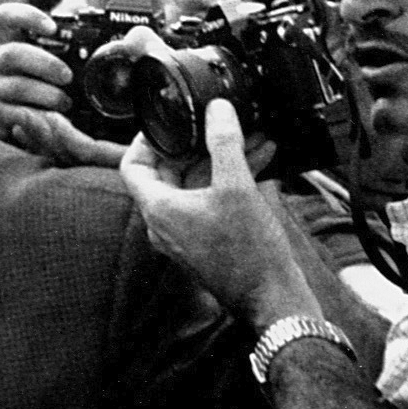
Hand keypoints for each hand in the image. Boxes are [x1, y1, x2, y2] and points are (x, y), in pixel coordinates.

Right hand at [0, 4, 125, 168]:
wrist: (8, 125)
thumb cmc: (33, 89)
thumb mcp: (42, 64)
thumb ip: (68, 50)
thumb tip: (131, 39)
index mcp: (6, 41)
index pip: (7, 16)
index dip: (28, 16)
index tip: (53, 27)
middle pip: (13, 53)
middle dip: (45, 63)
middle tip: (68, 76)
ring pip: (18, 85)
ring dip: (47, 94)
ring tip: (65, 103)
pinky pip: (17, 113)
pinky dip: (39, 116)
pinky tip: (52, 119)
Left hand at [117, 93, 320, 327]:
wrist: (274, 300)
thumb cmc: (250, 253)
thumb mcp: (237, 188)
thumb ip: (224, 143)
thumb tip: (217, 109)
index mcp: (159, 209)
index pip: (133, 165)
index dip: (146, 139)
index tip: (167, 121)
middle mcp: (164, 224)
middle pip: (167, 172)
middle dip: (196, 145)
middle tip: (215, 123)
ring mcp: (186, 235)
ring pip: (196, 186)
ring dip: (221, 160)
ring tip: (252, 137)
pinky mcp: (207, 241)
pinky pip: (210, 202)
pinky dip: (229, 181)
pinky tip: (261, 161)